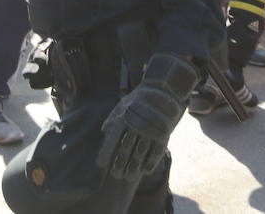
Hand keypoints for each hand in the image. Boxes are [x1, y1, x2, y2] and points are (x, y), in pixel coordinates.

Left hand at [95, 53, 199, 178]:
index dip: (106, 153)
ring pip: (140, 153)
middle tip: (115, 174)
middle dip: (119, 163)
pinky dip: (150, 163)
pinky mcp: (163, 133)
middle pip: (126, 149)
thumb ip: (112, 118)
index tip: (101, 165)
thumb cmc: (139, 97)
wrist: (162, 89)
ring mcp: (150, 130)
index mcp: (124, 117)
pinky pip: (156, 152)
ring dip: (133, 166)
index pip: (113, 139)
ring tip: (128, 176)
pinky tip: (144, 171)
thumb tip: (103, 131)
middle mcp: (136, 125)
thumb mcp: (123, 103)